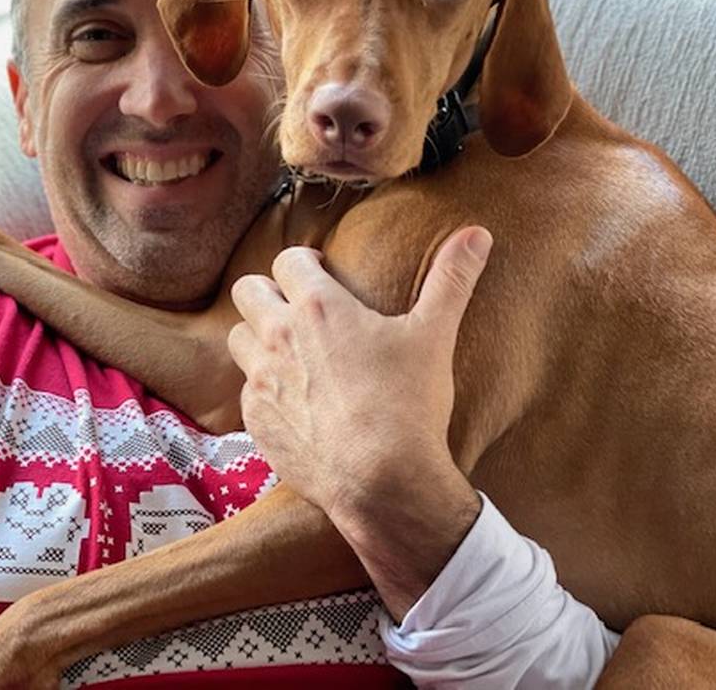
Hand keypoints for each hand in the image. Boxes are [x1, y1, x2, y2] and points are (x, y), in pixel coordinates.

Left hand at [227, 225, 492, 521]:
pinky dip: (263, 387)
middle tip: (295, 306)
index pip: (287, 260)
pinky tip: (292, 399)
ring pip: (237, 338)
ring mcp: (261, 380)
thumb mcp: (434, 335)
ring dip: (257, 336)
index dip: (303, 263)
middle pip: (248, 291)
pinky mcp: (255, 420)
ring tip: (287, 349)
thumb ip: (451, 279)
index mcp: (319, 307)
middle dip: (267, 291)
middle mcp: (280, 336)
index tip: (319, 272)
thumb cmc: (408, 404)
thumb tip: (477, 234)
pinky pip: (245, 390)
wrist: (381, 481)